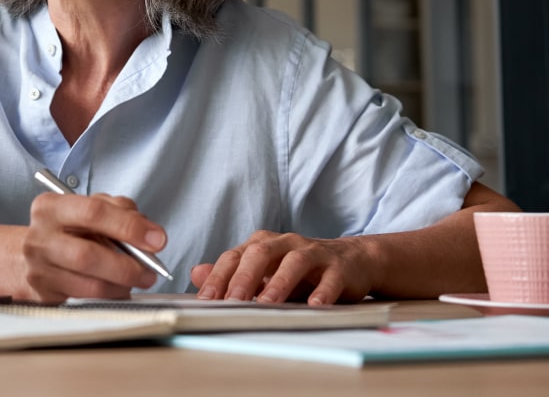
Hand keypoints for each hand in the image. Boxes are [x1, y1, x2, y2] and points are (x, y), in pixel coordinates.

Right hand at [20, 192, 167, 302]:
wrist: (25, 256)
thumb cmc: (66, 230)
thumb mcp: (87, 208)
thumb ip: (118, 211)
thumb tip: (149, 233)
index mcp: (51, 207)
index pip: (94, 213)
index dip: (129, 227)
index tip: (157, 239)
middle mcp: (40, 238)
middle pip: (88, 255)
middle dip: (127, 265)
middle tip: (150, 270)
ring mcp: (39, 269)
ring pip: (89, 284)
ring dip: (122, 285)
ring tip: (139, 280)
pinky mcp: (44, 295)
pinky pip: (86, 300)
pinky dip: (110, 296)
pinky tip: (119, 289)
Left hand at [189, 230, 380, 304]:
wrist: (353, 261)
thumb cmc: (301, 271)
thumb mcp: (265, 272)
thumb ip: (231, 274)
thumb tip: (196, 274)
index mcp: (263, 244)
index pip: (234, 257)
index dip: (218, 277)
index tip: (205, 300)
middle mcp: (286, 243)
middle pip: (260, 254)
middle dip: (243, 279)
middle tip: (231, 302)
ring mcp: (314, 253)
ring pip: (294, 262)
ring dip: (279, 283)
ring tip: (266, 304)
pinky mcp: (339, 267)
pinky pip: (330, 278)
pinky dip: (322, 292)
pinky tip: (314, 306)